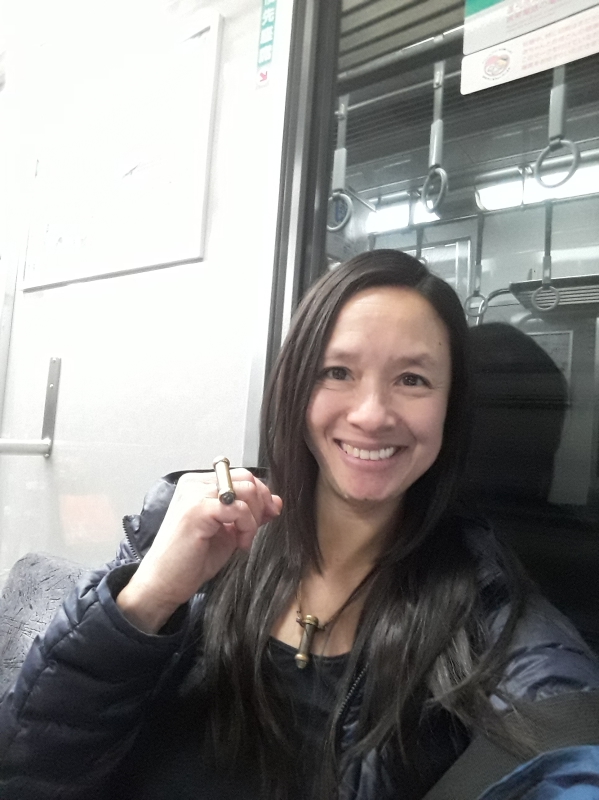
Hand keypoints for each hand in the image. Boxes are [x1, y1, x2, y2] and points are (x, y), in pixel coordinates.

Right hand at [117, 469, 281, 632]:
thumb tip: (276, 502)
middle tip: (253, 531)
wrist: (164, 583)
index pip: (241, 476)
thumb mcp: (229, 532)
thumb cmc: (191, 560)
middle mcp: (195, 484)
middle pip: (247, 479)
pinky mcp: (197, 510)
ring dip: (254, 519)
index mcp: (198, 484)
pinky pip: (239, 508)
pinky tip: (240, 544)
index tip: (267, 516)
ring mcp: (194, 494)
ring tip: (243, 540)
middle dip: (260, 505)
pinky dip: (247, 527)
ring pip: (246, 490)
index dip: (261, 495)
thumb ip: (250, 513)